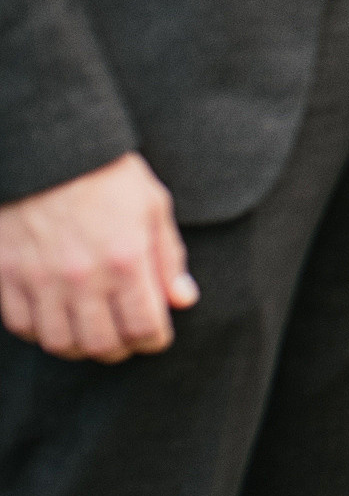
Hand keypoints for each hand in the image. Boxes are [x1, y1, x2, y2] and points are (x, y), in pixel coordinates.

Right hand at [0, 152, 196, 359]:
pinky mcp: (6, 274)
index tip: (154, 333)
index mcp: (125, 259)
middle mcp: (82, 276)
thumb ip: (169, 258)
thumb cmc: (105, 173)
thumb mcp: (152, 206)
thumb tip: (183, 300)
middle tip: (123, 336)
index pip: (145, 328)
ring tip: (88, 331)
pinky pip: (21, 325)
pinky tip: (54, 316)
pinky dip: (39, 330)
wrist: (46, 147)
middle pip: (102, 345)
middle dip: (120, 348)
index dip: (155, 339)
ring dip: (79, 345)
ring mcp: (39, 278)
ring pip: (59, 343)